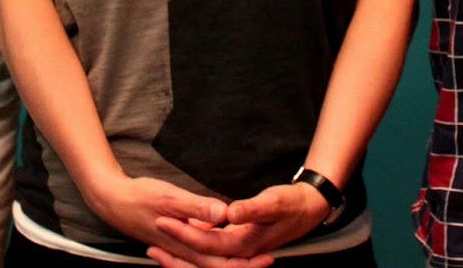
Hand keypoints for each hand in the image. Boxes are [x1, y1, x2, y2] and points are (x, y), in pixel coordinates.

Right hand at [83, 173, 257, 267]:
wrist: (112, 201)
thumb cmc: (140, 197)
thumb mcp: (169, 197)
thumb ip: (196, 206)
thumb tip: (223, 213)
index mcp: (186, 245)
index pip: (220, 263)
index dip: (244, 264)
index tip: (266, 259)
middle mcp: (184, 252)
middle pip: (217, 266)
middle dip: (243, 265)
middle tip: (267, 259)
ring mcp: (179, 248)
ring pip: (209, 261)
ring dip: (230, 259)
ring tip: (252, 252)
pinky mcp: (175, 241)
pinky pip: (198, 253)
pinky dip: (213, 251)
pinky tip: (221, 238)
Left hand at [150, 182, 326, 266]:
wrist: (312, 207)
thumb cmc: (294, 203)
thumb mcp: (275, 202)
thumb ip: (252, 209)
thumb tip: (228, 213)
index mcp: (245, 242)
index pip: (208, 244)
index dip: (185, 234)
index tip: (163, 219)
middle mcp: (241, 250)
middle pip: (202, 260)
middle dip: (176, 255)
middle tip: (151, 244)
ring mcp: (240, 249)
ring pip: (205, 260)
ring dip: (182, 256)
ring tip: (157, 247)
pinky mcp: (239, 243)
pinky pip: (212, 252)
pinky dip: (195, 249)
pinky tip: (184, 236)